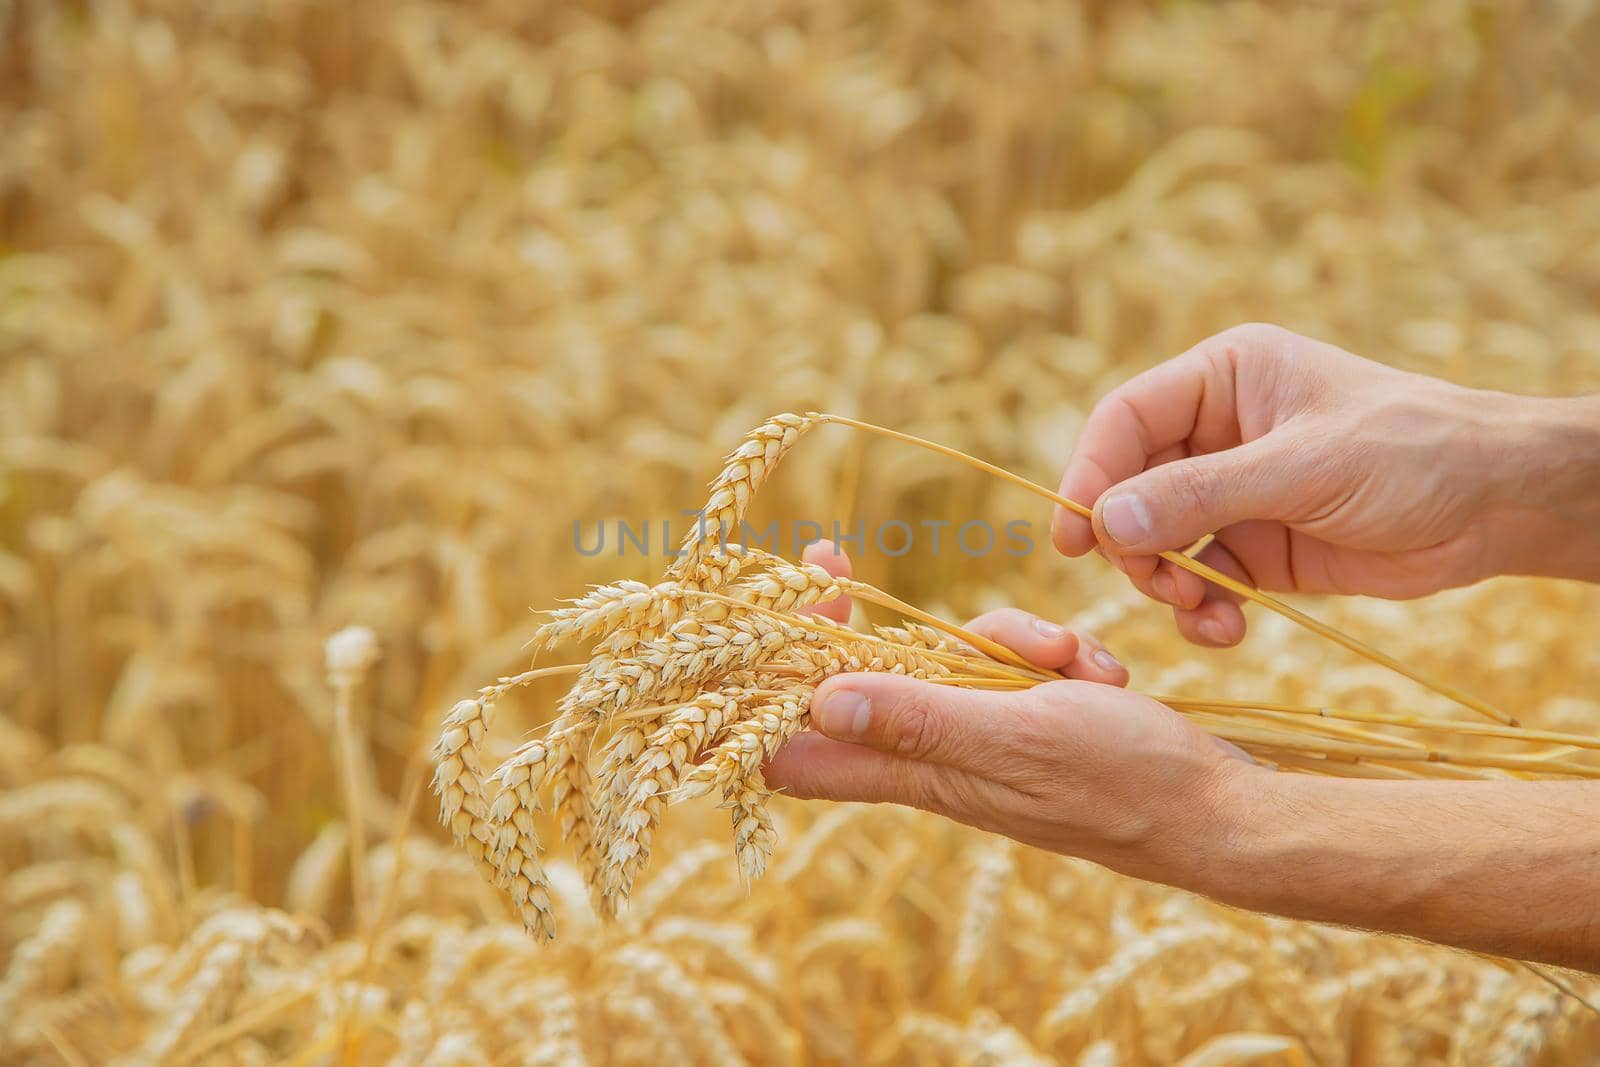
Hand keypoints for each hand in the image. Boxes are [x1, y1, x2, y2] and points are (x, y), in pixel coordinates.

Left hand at [765, 543, 1253, 880]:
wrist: (1218, 812)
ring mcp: (974, 740)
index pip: (792, 752)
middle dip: (859, 623)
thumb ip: (923, 720)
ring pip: (937, 659)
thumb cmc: (1125, 783)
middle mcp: (930, 760)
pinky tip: (1099, 674)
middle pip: (850, 681)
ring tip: (1072, 663)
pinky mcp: (1019, 724)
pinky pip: (1002, 665)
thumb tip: (819, 702)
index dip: (757, 692)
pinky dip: (1045, 654)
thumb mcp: (1020, 738)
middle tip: (829, 558)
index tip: (751, 619)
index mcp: (914, 771)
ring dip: (1000, 639)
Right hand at [1050, 323, 1599, 646]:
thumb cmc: (1409, 454)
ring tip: (1203, 608)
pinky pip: (1198, 581)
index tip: (1074, 536)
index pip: (1126, 419)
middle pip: (1129, 487)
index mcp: (1223, 379)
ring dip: (1167, 583)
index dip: (1091, 473)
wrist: (1496, 508)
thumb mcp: (1302, 467)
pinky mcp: (1254, 548)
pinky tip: (1227, 628)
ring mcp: (1233, 493)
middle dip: (1134, 542)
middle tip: (1157, 581)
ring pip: (1156, 541)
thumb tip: (1107, 523)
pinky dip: (1200, 610)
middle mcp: (1216, 432)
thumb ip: (1200, 495)